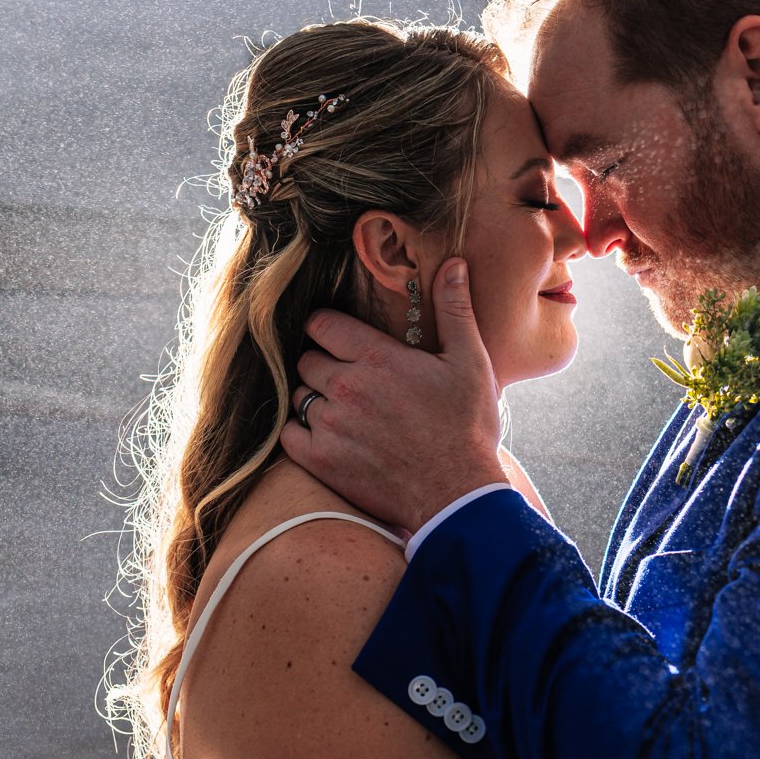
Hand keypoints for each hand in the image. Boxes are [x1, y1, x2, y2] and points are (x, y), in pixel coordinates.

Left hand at [280, 257, 506, 531]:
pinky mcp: (322, 460)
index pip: (322, 324)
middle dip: (323, 363)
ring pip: (299, 396)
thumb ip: (455, 310)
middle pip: (306, 359)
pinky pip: (289, 434)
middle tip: (348, 377)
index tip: (341, 338)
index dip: (329, 328)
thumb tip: (454, 264)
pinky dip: (302, 432)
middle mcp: (346, 386)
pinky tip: (328, 435)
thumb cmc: (467, 428)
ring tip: (342, 408)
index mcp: (377, 357)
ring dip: (315, 398)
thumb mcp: (470, 362)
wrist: (457, 495)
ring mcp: (330, 425)